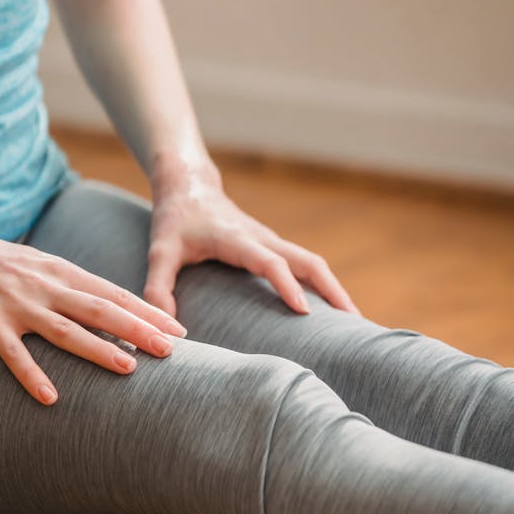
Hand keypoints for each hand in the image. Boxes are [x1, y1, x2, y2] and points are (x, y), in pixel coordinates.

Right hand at [0, 223, 186, 405]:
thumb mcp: (36, 266)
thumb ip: (68, 285)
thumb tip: (104, 307)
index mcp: (59, 271)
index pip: (113, 293)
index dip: (147, 312)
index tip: (178, 330)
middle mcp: (44, 285)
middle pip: (100, 309)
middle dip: (139, 329)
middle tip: (172, 350)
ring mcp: (16, 303)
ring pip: (65, 329)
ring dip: (99, 349)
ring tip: (129, 369)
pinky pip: (13, 353)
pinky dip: (32, 375)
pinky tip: (50, 397)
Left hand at [144, 157, 361, 318]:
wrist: (188, 185)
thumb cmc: (174, 220)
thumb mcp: (159, 251)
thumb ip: (158, 287)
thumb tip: (168, 327)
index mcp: (237, 238)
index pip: (270, 261)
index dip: (287, 284)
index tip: (305, 311)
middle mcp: (261, 238)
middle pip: (308, 261)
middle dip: (332, 290)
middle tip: (354, 323)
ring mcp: (271, 242)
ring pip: (313, 263)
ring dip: (335, 289)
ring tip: (355, 323)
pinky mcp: (273, 247)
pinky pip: (305, 266)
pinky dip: (323, 285)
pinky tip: (332, 311)